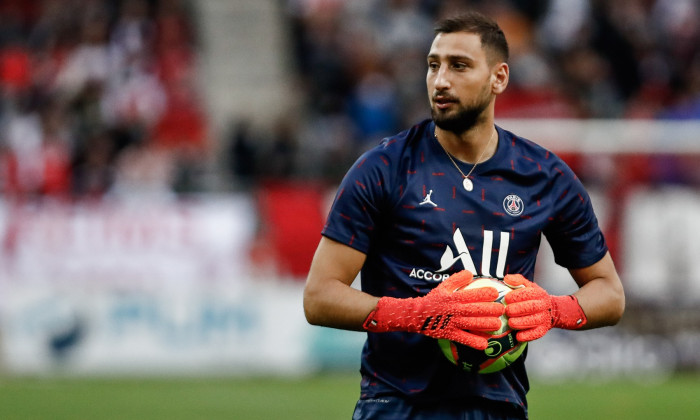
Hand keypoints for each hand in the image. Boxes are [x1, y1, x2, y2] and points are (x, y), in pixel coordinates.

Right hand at [363, 270, 504, 349]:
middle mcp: (455, 310)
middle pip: (477, 310)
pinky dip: (475, 342)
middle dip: (492, 309)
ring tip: (497, 325)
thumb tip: (470, 273)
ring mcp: (453, 323)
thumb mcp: (443, 286)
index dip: (486, 293)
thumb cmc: (434, 300)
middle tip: (502, 310)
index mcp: (454, 297)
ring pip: (474, 324)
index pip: (473, 294)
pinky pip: (465, 339)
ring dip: (488, 325)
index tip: (496, 293)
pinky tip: (485, 344)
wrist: (417, 315)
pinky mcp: (450, 334)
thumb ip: (457, 279)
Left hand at [504, 274, 586, 341]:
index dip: (517, 296)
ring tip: (510, 322)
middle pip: (531, 307)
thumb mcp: (527, 286)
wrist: (549, 310)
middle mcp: (543, 306)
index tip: (506, 298)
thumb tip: (507, 278)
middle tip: (507, 311)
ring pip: (534, 321)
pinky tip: (518, 336)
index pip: (529, 293)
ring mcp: (544, 318)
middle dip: (518, 309)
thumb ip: (517, 280)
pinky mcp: (542, 330)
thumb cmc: (532, 297)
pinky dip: (527, 336)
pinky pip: (536, 334)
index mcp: (539, 294)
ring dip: (521, 322)